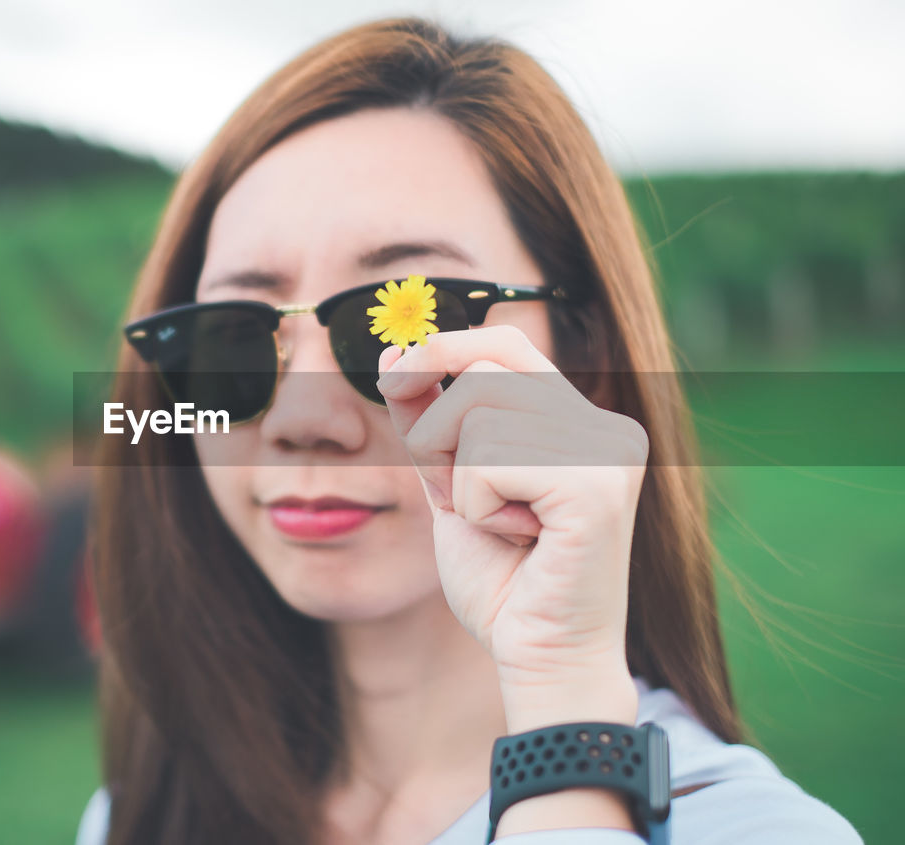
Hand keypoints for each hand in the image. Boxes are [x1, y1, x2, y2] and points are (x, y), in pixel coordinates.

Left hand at [376, 326, 647, 727]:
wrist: (538, 659)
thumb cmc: (500, 580)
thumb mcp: (450, 483)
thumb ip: (431, 419)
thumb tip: (397, 350)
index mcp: (580, 420)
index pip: (505, 343)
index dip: (443, 347)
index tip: (394, 374)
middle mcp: (606, 426)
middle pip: (481, 372)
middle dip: (437, 433)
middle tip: (461, 498)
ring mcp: (609, 453)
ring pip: (478, 414)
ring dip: (459, 480)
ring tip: (501, 525)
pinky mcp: (596, 486)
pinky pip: (489, 460)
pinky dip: (477, 505)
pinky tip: (517, 539)